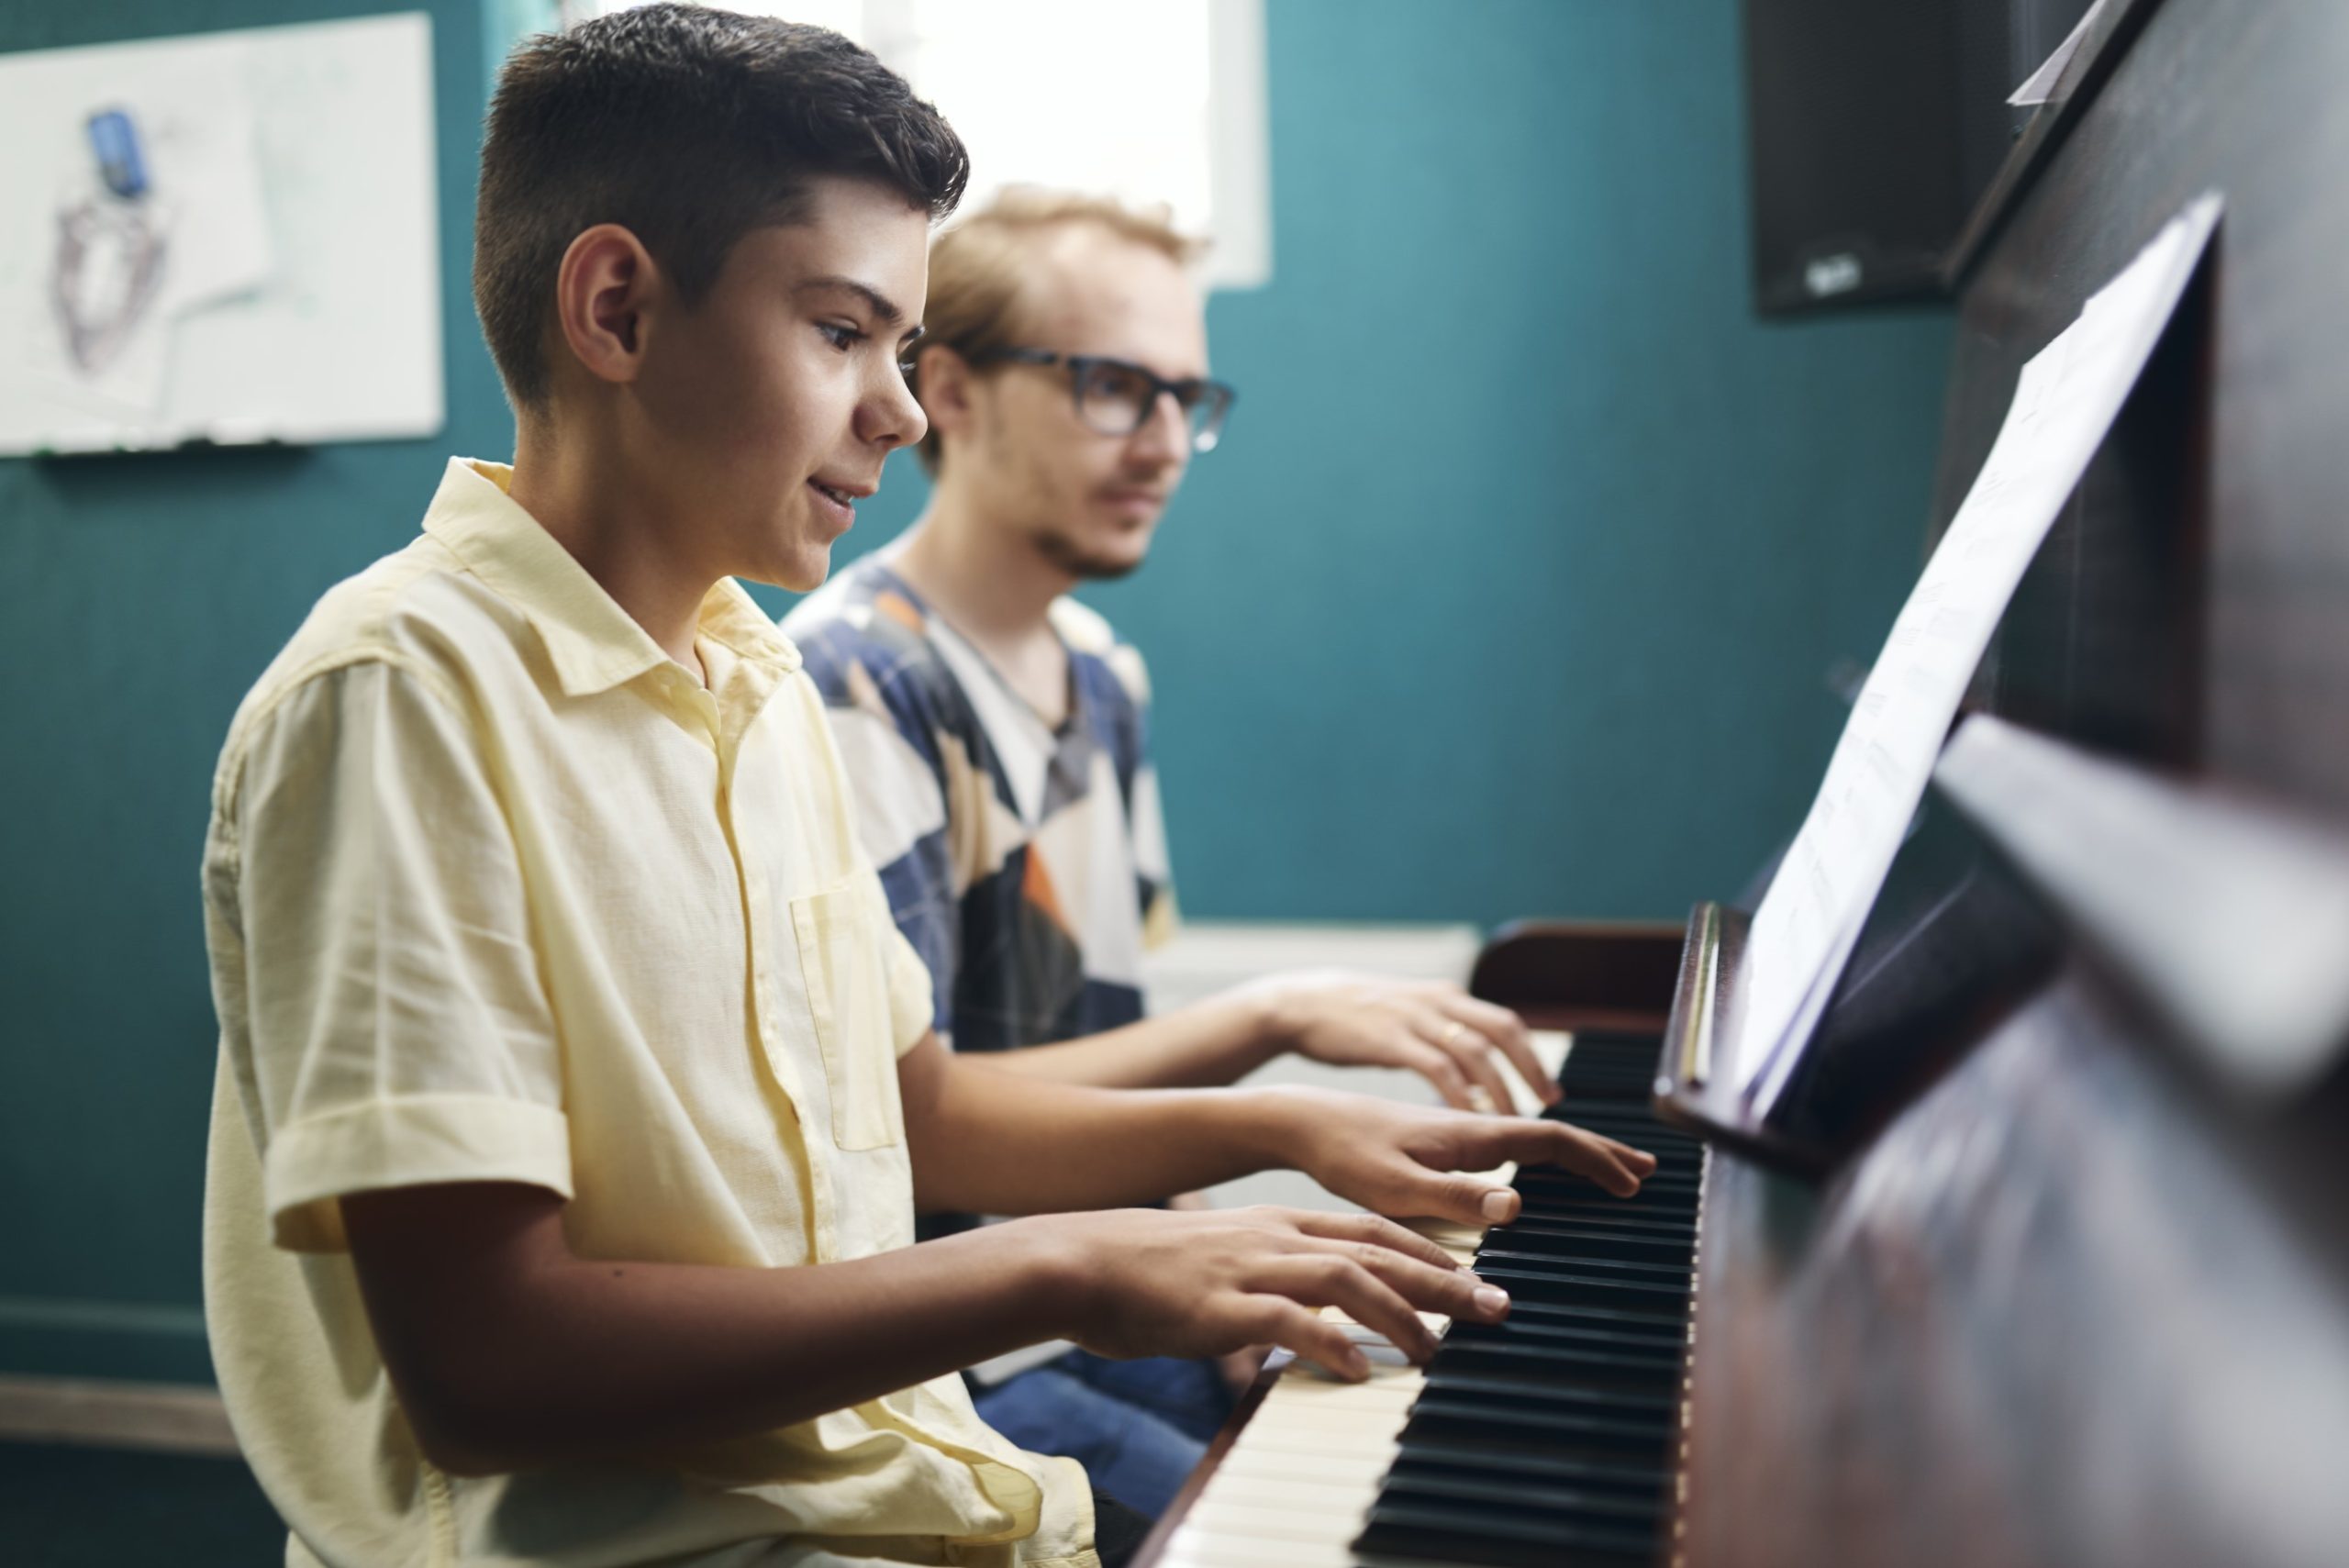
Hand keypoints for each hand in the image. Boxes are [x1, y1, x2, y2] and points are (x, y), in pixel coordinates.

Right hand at [1027, 1206, 1513, 1380]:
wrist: (1082, 1260)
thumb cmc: (1149, 1270)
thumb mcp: (1227, 1258)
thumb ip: (1276, 1278)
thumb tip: (1317, 1317)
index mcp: (1280, 1222)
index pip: (1373, 1230)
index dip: (1429, 1251)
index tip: (1475, 1275)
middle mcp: (1276, 1236)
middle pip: (1379, 1251)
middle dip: (1444, 1279)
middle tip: (1495, 1307)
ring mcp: (1250, 1267)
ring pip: (1346, 1278)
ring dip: (1401, 1313)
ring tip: (1435, 1349)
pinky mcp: (1222, 1305)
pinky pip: (1287, 1320)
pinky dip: (1328, 1343)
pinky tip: (1357, 1369)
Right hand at [1239, 970, 1559, 1113]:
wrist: (1299, 1003)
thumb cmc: (1357, 1019)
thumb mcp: (1409, 1016)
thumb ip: (1443, 1037)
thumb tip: (1477, 1076)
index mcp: (1447, 998)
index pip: (1506, 1023)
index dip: (1532, 1057)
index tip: (1551, 1094)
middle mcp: (1438, 1003)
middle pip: (1502, 1031)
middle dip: (1530, 1068)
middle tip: (1549, 1105)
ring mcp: (1414, 1019)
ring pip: (1474, 1051)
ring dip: (1499, 1087)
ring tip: (1514, 1120)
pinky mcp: (1389, 1038)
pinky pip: (1436, 1066)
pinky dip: (1458, 1092)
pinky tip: (1468, 1117)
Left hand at [1266, 1087, 1657, 1225]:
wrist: (1304, 1121)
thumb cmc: (1345, 1155)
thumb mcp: (1397, 1186)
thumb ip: (1456, 1197)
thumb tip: (1517, 1204)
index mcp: (1471, 1135)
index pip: (1551, 1141)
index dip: (1596, 1162)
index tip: (1632, 1185)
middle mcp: (1472, 1127)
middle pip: (1552, 1135)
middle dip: (1602, 1152)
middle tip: (1646, 1171)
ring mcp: (1457, 1132)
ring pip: (1531, 1138)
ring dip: (1577, 1151)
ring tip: (1608, 1167)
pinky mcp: (1440, 1140)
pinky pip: (1508, 1144)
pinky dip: (1540, 1154)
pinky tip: (1536, 1171)